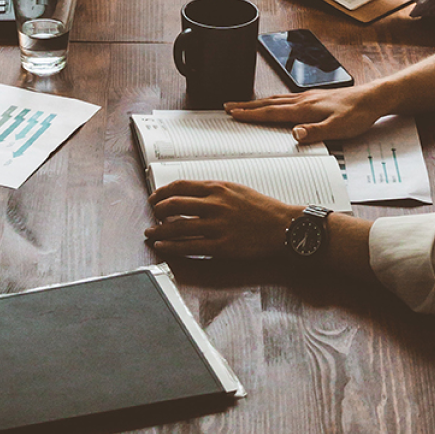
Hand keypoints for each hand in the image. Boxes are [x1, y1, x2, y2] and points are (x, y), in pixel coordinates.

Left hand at [145, 180, 293, 258]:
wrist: (283, 226)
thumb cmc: (262, 208)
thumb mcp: (236, 189)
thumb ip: (214, 191)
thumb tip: (191, 194)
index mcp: (217, 188)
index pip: (180, 186)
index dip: (162, 192)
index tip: (155, 197)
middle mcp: (214, 204)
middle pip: (174, 204)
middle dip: (157, 210)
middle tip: (152, 215)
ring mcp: (217, 226)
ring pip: (178, 227)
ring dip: (159, 231)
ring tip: (151, 234)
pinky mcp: (221, 247)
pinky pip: (189, 247)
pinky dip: (172, 247)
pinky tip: (163, 248)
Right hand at [229, 85, 384, 147]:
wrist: (372, 99)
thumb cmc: (357, 114)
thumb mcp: (338, 128)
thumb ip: (315, 132)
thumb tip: (294, 135)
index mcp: (305, 109)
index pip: (272, 112)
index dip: (251, 114)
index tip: (233, 113)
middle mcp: (303, 100)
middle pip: (269, 103)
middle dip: (247, 106)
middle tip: (229, 107)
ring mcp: (308, 97)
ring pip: (276, 99)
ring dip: (258, 102)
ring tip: (244, 105)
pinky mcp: (315, 97)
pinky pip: (287, 98)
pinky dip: (273, 100)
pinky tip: (275, 102)